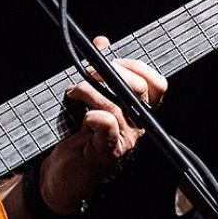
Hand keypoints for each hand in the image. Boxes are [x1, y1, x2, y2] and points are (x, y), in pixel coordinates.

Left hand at [39, 36, 167, 214]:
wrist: (60, 176)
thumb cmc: (77, 137)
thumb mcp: (88, 98)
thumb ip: (98, 71)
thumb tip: (102, 42)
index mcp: (137, 112)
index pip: (157, 86)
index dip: (137, 67)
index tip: (112, 59)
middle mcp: (136, 126)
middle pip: (138, 89)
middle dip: (110, 72)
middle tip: (87, 72)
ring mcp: (123, 141)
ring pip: (116, 104)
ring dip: (90, 91)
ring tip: (73, 91)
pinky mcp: (106, 153)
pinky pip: (107, 124)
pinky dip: (92, 115)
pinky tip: (82, 116)